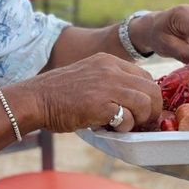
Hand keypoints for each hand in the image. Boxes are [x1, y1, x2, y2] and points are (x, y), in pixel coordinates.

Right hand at [27, 52, 161, 132]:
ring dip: (140, 119)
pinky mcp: (101, 105)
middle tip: (142, 123)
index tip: (143, 110)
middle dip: (152, 110)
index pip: (145, 76)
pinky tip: (111, 127)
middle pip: (152, 89)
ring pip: (146, 103)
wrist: (36, 99)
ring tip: (125, 125)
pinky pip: (129, 118)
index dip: (149, 95)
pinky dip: (125, 127)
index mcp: (109, 61)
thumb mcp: (89, 76)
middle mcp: (111, 70)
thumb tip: (134, 101)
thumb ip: (111, 82)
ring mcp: (107, 86)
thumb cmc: (60, 93)